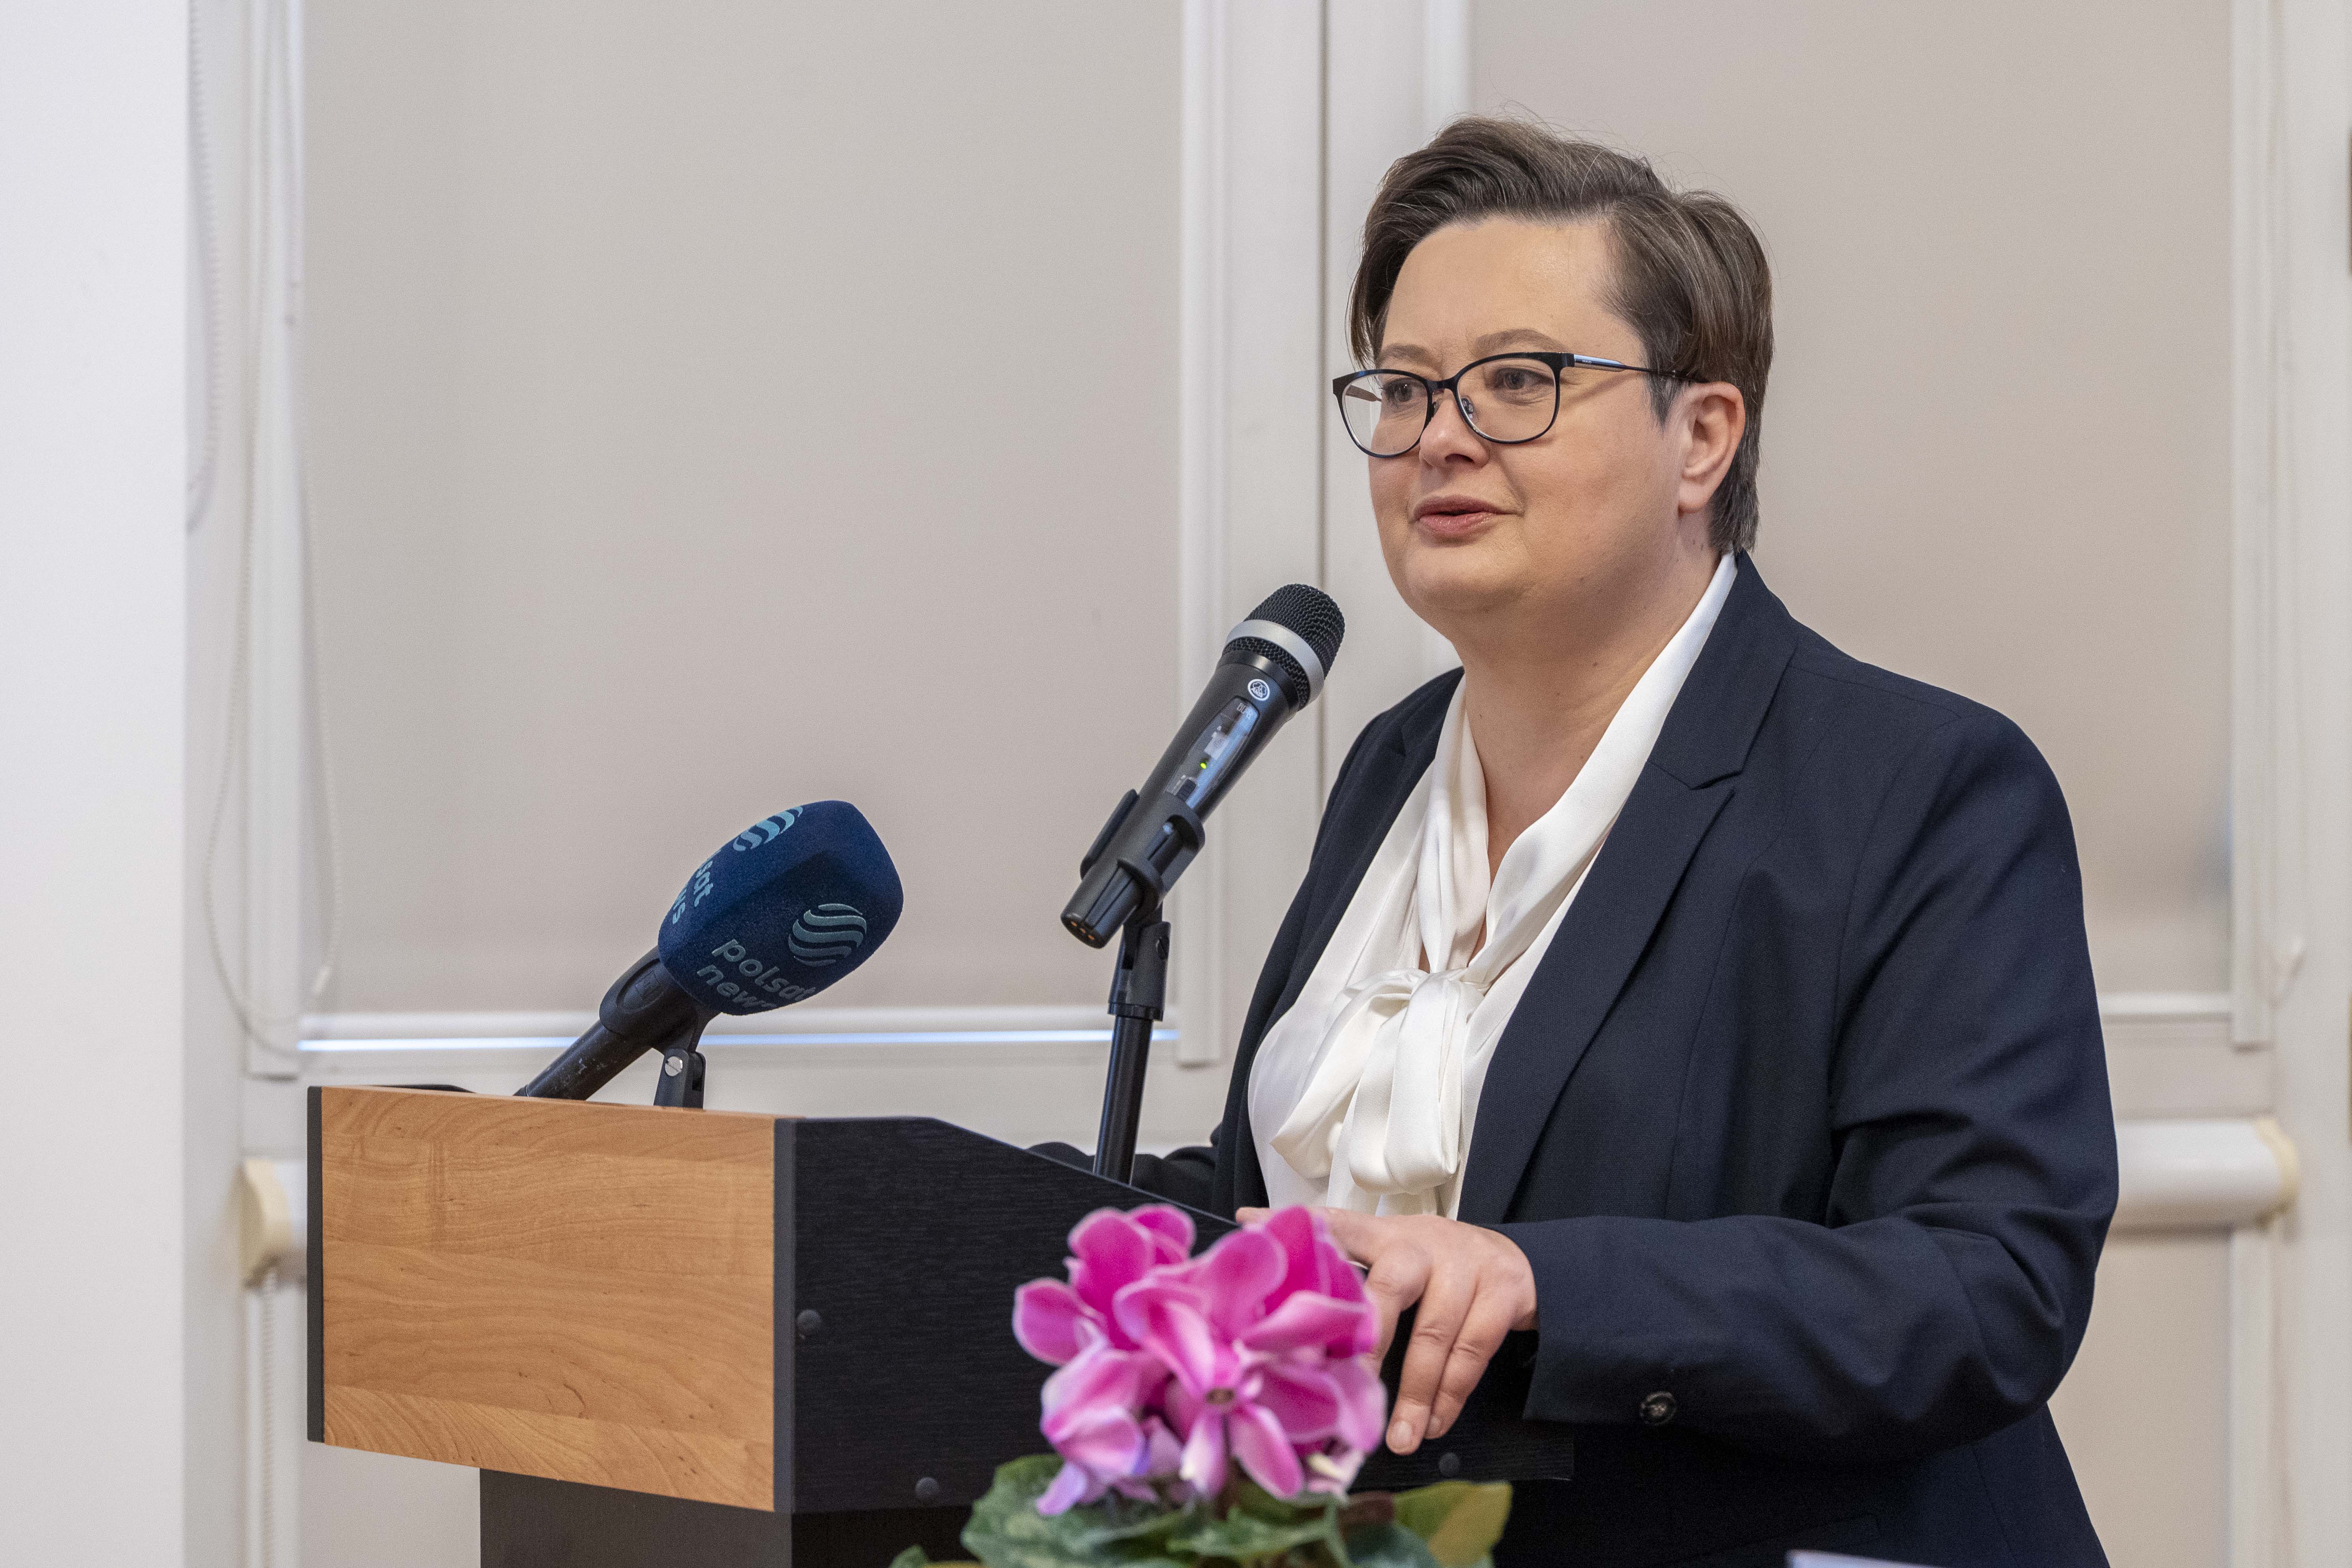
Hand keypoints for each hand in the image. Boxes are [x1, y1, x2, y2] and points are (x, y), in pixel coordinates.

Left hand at [1239, 1206, 1535, 1455]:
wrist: (1520, 1265)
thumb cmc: (1440, 1271)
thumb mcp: (1397, 1259)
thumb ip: (1352, 1275)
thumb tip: (1278, 1290)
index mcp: (1387, 1235)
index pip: (1338, 1223)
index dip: (1296, 1226)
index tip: (1248, 1226)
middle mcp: (1422, 1244)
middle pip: (1388, 1288)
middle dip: (1365, 1343)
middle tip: (1344, 1386)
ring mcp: (1466, 1266)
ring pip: (1433, 1334)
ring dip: (1414, 1393)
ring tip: (1397, 1439)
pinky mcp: (1502, 1293)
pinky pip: (1472, 1352)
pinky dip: (1450, 1396)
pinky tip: (1432, 1425)